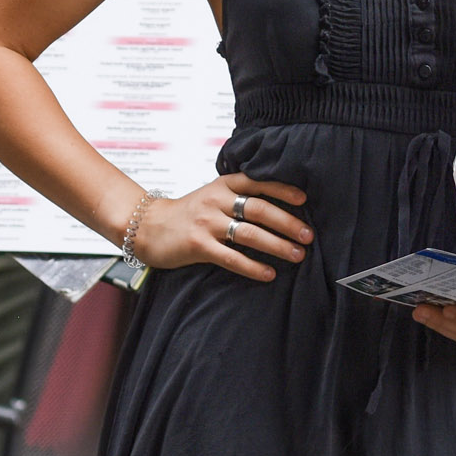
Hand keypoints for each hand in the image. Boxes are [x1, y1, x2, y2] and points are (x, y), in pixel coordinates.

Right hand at [136, 176, 311, 279]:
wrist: (148, 226)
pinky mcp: (198, 245)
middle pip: (259, 209)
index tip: (304, 200)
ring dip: (277, 245)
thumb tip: (277, 206)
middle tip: (308, 236)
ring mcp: (207, 223)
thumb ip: (238, 195)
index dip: (283, 190)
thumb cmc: (187, 213)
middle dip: (287, 223)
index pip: (258, 182)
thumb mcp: (212, 194)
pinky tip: (269, 274)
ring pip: (249, 233)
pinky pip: (231, 258)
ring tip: (297, 255)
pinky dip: (253, 267)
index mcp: (223, 184)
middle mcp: (216, 200)